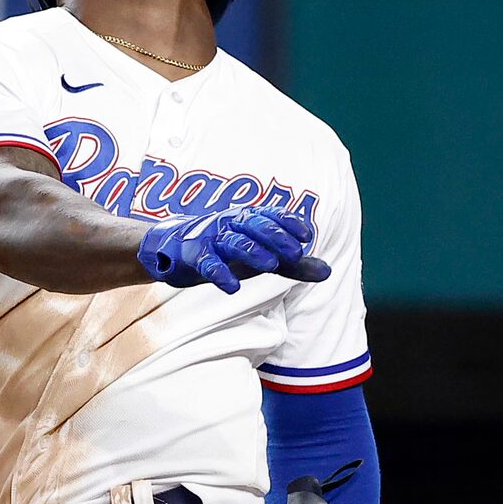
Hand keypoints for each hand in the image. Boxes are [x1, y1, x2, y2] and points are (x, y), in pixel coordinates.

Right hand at [137, 206, 330, 293]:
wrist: (174, 248)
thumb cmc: (225, 250)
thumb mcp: (261, 257)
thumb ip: (293, 266)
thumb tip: (328, 272)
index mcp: (248, 219)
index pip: (272, 216)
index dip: (289, 222)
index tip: (306, 235)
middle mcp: (230, 223)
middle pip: (255, 226)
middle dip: (276, 237)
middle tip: (295, 253)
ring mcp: (211, 237)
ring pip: (234, 242)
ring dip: (253, 252)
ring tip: (271, 265)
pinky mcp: (192, 255)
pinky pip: (207, 263)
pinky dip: (219, 274)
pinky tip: (232, 287)